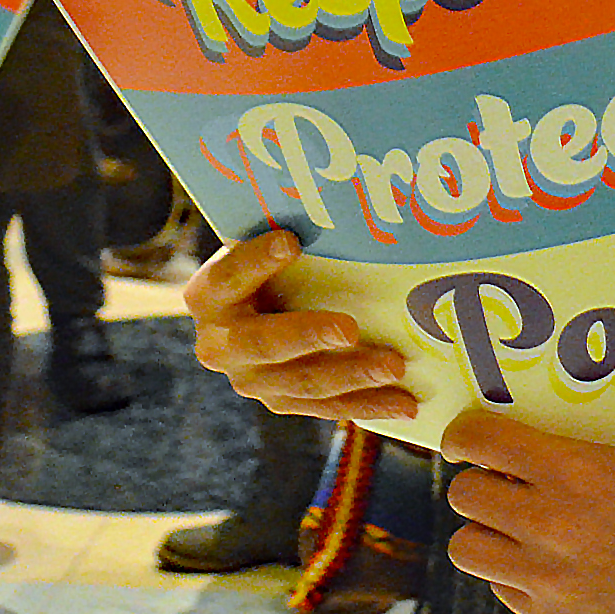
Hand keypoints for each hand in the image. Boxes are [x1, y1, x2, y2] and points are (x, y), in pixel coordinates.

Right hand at [185, 230, 417, 423]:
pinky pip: (327, 407)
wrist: (242, 312)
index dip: (257, 260)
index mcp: (208, 295)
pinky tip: (406, 404)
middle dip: (310, 335)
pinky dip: (369, 406)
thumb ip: (282, 234)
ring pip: (304, 382)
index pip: (231, 275)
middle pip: (267, 342)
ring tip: (395, 366)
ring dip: (353, 376)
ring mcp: (252, 381)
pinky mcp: (282, 402)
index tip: (291, 241)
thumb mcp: (258, 243)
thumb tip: (337, 205)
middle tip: (349, 329)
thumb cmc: (262, 264)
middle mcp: (220, 345)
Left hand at [441, 411, 614, 613]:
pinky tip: (545, 565)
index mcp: (568, 471)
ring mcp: (544, 575)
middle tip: (500, 489)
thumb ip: (560, 455)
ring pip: (465, 546)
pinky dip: (512, 574)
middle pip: (463, 495)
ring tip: (512, 531)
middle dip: (479, 487)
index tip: (464, 442)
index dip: (462, 437)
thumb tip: (507, 452)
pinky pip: (499, 586)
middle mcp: (547, 522)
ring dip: (484, 534)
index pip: (480, 440)